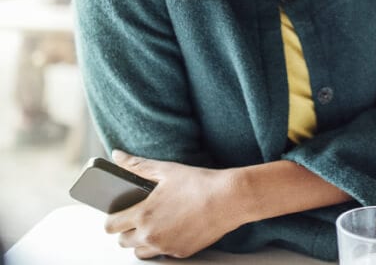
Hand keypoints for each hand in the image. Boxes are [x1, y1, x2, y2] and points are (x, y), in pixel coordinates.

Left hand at [104, 151, 243, 258]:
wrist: (229, 199)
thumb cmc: (199, 183)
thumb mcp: (166, 169)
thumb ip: (137, 165)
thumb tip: (117, 156)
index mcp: (143, 214)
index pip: (110, 225)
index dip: (112, 217)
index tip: (119, 211)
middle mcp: (150, 236)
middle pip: (122, 242)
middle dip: (127, 229)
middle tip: (140, 214)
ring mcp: (165, 248)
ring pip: (140, 253)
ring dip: (142, 241)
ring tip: (156, 223)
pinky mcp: (181, 253)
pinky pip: (162, 254)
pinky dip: (163, 244)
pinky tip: (175, 227)